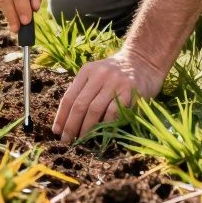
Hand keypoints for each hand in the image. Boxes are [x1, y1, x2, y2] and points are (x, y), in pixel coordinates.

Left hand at [52, 48, 166, 143]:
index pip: (69, 97)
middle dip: (71, 126)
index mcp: (87, 71)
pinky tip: (101, 135)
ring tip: (81, 140)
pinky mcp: (129, 91)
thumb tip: (67, 120)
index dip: (61, 116)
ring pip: (94, 110)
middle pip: (80, 105)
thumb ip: (84, 90)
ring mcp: (115, 82)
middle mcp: (99, 75)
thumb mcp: (97, 74)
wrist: (144, 61)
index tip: (56, 131)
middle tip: (66, 140)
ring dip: (86, 129)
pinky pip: (114, 112)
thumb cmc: (117, 73)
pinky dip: (105, 125)